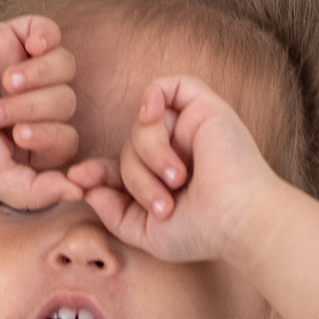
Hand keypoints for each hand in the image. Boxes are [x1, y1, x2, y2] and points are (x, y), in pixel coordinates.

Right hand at [0, 17, 83, 207]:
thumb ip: (39, 192)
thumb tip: (80, 193)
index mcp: (34, 141)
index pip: (69, 137)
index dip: (51, 136)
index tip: (16, 137)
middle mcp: (34, 106)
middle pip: (67, 101)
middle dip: (35, 108)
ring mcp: (25, 70)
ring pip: (64, 66)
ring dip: (38, 77)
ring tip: (5, 82)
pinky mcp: (12, 38)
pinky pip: (49, 30)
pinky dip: (46, 37)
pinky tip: (30, 48)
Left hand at [68, 74, 278, 264]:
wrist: (240, 220)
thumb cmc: (201, 232)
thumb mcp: (146, 232)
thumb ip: (113, 213)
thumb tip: (85, 187)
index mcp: (163, 181)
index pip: (120, 169)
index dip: (97, 172)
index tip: (78, 180)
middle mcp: (175, 152)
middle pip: (128, 151)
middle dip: (136, 179)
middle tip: (166, 203)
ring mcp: (189, 129)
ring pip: (141, 128)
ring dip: (151, 156)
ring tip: (179, 179)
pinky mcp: (203, 106)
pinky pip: (166, 86)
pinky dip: (154, 97)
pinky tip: (153, 114)